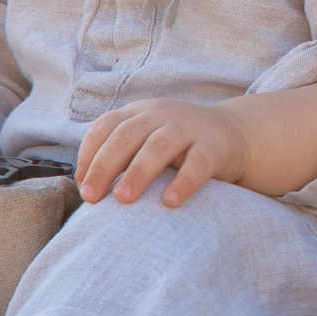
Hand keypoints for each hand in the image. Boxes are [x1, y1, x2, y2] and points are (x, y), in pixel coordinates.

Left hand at [76, 98, 250, 205]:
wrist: (234, 133)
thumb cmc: (178, 145)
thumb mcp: (146, 139)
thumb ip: (119, 155)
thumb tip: (84, 186)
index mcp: (138, 113)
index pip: (105, 127)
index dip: (89, 155)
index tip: (82, 186)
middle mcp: (160, 115)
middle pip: (126, 135)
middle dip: (105, 166)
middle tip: (91, 197)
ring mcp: (188, 128)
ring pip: (159, 146)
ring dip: (138, 172)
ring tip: (124, 199)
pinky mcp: (214, 146)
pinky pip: (198, 163)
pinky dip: (183, 182)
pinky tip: (170, 202)